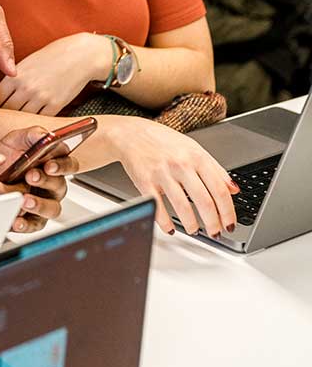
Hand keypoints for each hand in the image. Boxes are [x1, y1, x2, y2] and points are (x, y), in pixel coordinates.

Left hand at [0, 34, 107, 115]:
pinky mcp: (55, 106)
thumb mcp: (28, 62)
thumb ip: (14, 77)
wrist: (80, 55)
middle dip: (4, 114)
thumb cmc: (54, 55)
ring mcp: (41, 98)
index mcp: (16, 75)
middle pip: (6, 110)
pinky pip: (40, 119)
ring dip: (19, 119)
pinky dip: (36, 120)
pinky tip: (35, 118)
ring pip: (22, 117)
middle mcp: (26, 88)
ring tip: (18, 120)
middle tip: (2, 117)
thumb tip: (1, 92)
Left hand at [0, 126, 76, 233]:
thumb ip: (33, 135)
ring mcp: (45, 202)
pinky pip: (35, 225)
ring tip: (24, 200)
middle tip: (31, 176)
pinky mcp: (33, 218)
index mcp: (55, 163)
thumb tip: (45, 135)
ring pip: (53, 209)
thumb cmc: (8, 155)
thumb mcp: (17, 139)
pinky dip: (26, 224)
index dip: (63, 166)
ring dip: (40, 205)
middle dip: (46, 181)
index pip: (70, 164)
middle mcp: (54, 184)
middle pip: (61, 186)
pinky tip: (16, 220)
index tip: (50, 165)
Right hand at [106, 117, 238, 235]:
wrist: (131, 133)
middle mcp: (180, 164)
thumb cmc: (163, 141)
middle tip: (216, 233)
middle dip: (213, 223)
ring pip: (182, 207)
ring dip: (192, 225)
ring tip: (194, 230)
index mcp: (196, 156)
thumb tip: (234, 189)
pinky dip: (166, 223)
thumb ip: (215, 168)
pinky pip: (158, 207)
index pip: (219, 189)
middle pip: (204, 201)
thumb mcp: (193, 148)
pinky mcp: (144, 181)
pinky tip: (171, 228)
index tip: (229, 224)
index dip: (228, 211)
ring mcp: (162, 173)